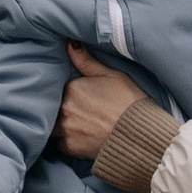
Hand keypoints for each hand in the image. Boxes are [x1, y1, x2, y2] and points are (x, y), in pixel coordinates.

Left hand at [53, 46, 142, 162]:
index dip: (64, 91)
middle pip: (51, 107)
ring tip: (73, 124)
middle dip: (58, 107)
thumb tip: (69, 44)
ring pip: (51, 126)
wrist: (140, 135)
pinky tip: (79, 137)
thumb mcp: (111, 75)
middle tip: (75, 110)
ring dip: (58, 125)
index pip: (57, 87)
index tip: (74, 95)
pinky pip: (59, 144)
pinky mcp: (70, 148)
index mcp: (71, 88)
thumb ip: (86, 61)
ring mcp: (65, 130)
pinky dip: (66, 141)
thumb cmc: (129, 102)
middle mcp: (64, 109)